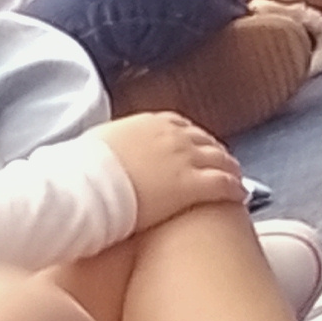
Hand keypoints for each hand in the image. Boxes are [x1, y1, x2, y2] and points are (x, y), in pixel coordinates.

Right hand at [97, 111, 249, 224]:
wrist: (86, 190)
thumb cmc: (80, 173)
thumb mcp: (92, 147)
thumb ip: (106, 146)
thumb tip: (94, 153)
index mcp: (147, 123)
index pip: (177, 126)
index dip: (189, 138)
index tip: (193, 147)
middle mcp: (171, 136)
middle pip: (203, 140)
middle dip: (214, 152)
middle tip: (221, 164)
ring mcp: (184, 159)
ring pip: (219, 160)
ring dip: (229, 169)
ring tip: (236, 179)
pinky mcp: (191, 186)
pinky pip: (222, 184)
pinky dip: (234, 188)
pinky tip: (241, 196)